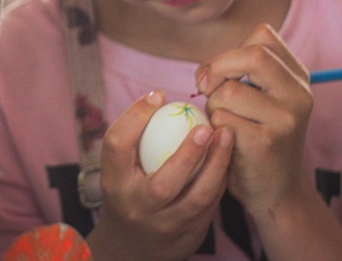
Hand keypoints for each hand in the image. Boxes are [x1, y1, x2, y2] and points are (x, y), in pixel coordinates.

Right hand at [88, 91, 232, 260]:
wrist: (130, 245)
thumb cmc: (126, 190)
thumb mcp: (118, 167)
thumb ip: (132, 137)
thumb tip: (160, 98)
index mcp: (114, 182)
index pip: (117, 146)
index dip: (136, 117)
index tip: (159, 95)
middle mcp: (137, 208)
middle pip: (163, 184)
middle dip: (188, 154)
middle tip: (206, 126)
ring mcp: (164, 227)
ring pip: (196, 199)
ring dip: (216, 166)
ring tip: (227, 136)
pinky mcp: (188, 238)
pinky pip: (210, 206)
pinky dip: (219, 180)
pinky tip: (226, 159)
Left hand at [197, 24, 312, 216]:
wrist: (275, 189)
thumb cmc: (255, 135)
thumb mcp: (258, 98)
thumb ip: (238, 73)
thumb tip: (203, 73)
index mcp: (297, 78)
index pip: (263, 35)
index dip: (231, 50)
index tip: (217, 73)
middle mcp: (298, 95)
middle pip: (252, 55)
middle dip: (218, 69)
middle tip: (206, 89)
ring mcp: (285, 119)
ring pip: (228, 91)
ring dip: (213, 106)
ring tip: (225, 123)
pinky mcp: (266, 142)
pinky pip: (221, 119)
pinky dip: (214, 128)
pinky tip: (228, 141)